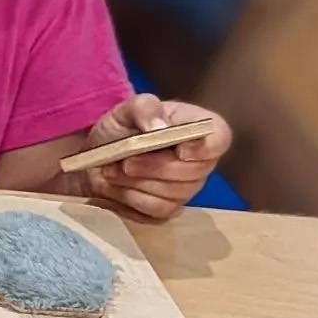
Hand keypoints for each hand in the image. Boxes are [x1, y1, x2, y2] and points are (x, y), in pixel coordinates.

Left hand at [79, 94, 232, 221]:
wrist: (97, 155)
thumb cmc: (120, 127)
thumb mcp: (126, 109)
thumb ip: (144, 108)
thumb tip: (159, 126)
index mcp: (196, 126)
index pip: (220, 138)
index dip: (205, 148)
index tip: (180, 150)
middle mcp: (200, 160)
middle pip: (193, 172)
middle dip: (154, 167)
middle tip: (125, 161)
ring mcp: (187, 187)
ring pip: (173, 193)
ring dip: (137, 182)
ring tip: (113, 170)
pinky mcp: (169, 207)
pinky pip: (157, 209)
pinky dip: (132, 197)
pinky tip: (118, 185)